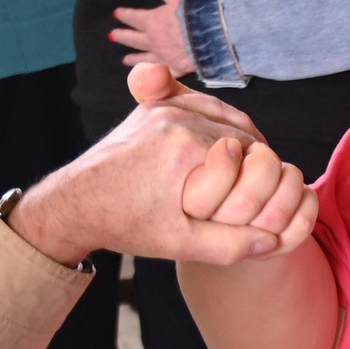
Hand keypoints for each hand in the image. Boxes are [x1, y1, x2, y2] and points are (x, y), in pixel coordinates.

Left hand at [6, 72, 294, 267]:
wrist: (78, 202)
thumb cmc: (128, 224)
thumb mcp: (180, 244)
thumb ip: (229, 245)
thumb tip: (271, 241)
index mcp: (184, 150)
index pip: (251, 159)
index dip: (255, 186)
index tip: (245, 208)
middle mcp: (175, 118)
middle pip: (242, 133)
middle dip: (252, 162)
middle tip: (249, 191)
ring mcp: (163, 106)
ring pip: (228, 115)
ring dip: (242, 140)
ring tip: (243, 171)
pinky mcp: (154, 104)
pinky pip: (205, 103)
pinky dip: (221, 122)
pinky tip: (225, 147)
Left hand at [110, 0, 196, 77]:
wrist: (215, 36)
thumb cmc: (195, 10)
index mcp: (152, 22)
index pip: (133, 17)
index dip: (125, 14)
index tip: (117, 13)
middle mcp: (154, 42)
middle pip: (134, 39)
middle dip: (123, 36)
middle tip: (113, 36)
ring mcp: (165, 58)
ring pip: (145, 59)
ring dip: (134, 58)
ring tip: (125, 60)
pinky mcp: (178, 69)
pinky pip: (163, 72)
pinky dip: (156, 73)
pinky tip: (152, 75)